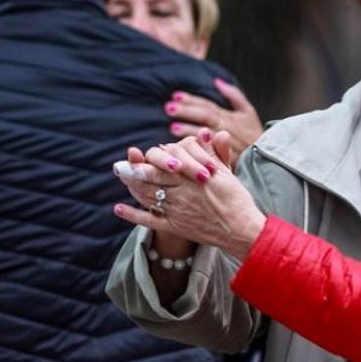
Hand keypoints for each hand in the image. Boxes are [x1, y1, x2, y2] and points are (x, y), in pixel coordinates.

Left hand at [113, 132, 265, 258]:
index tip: (139, 153)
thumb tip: (206, 132)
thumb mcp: (226, 172)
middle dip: (134, 171)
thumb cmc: (236, 199)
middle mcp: (181, 194)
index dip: (151, 159)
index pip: (166, 165)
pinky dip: (132, 214)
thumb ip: (212, 152)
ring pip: (148, 196)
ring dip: (132, 187)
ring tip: (121, 177)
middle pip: (152, 179)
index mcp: (192, 178)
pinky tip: (118, 208)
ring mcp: (176, 211)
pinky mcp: (175, 226)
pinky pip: (150, 220)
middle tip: (120, 165)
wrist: (241, 230)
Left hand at [164, 79, 262, 157]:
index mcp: (230, 116)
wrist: (267, 159)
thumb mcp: (248, 112)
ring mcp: (225, 145)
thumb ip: (233, 95)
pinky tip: (183, 147)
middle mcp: (227, 129)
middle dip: (187, 112)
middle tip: (169, 108)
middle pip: (205, 117)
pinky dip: (196, 150)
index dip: (192, 100)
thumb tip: (217, 81)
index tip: (175, 95)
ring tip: (173, 127)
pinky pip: (208, 154)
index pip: (208, 105)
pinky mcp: (224, 160)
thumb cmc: (253, 134)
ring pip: (206, 136)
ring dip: (189, 131)